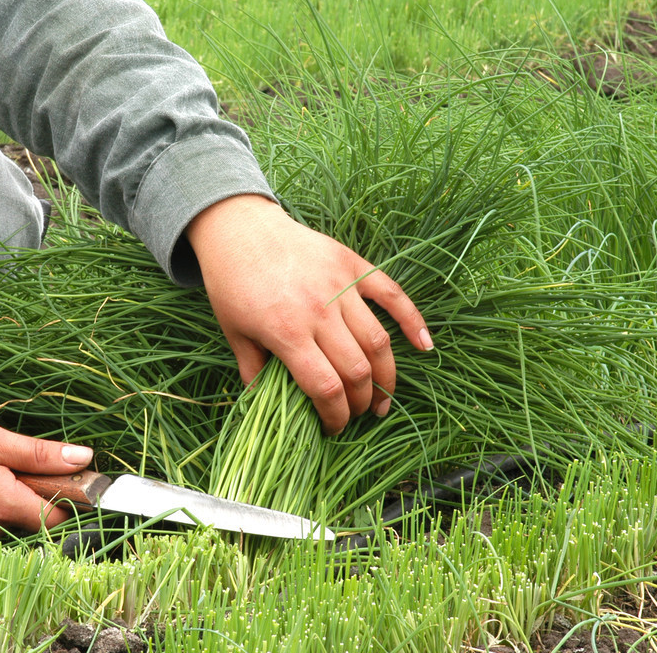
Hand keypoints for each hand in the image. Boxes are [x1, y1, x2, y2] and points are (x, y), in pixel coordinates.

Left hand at [186, 194, 432, 434]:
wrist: (240, 227)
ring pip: (378, 342)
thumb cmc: (232, 283)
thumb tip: (262, 408)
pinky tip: (425, 347)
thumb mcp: (233, 332)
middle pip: (357, 371)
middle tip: (357, 414)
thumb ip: (252, 371)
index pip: (326, 389)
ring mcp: (340, 286)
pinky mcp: (352, 265)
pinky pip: (392, 295)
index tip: (333, 429)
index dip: (335, 417)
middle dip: (360, 403)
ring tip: (383, 399)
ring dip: (386, 377)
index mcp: (287, 332)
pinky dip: (413, 321)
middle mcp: (319, 311)